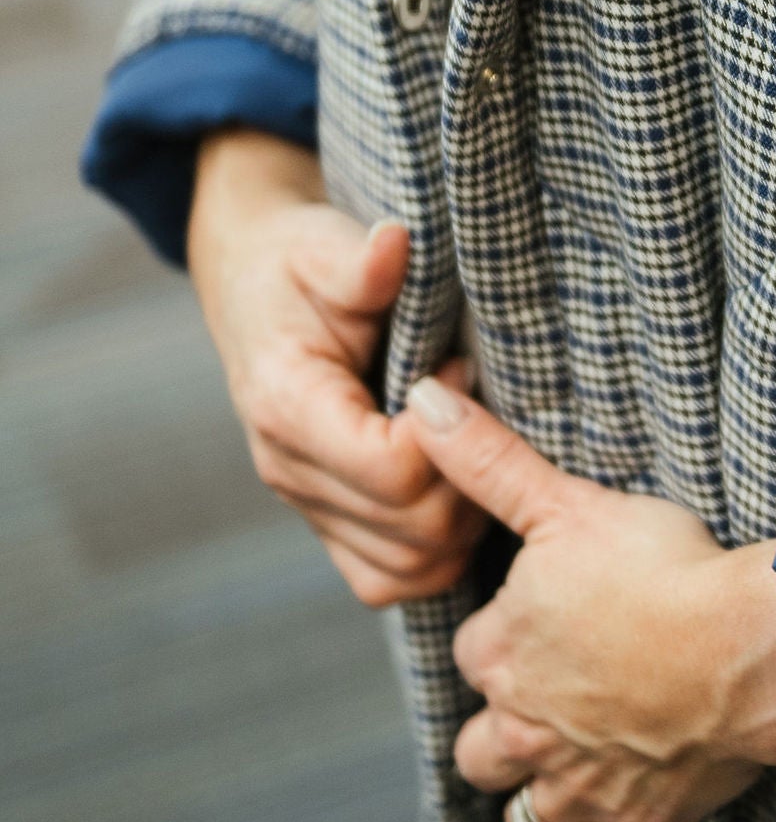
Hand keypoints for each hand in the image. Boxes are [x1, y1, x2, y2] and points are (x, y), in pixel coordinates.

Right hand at [188, 128, 484, 606]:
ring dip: (461, 518)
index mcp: (287, 407)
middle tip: (477, 409)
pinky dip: (437, 552)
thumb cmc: (297, 263)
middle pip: (412, 529)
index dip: (448, 432)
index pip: (391, 468)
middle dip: (467, 476)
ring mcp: (305, 504)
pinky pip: (390, 577)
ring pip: (408, 568)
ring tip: (470, 447)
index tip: (458, 368)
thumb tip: (393, 243)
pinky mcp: (326, 522)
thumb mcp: (325, 246)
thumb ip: (360, 261)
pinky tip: (456, 489)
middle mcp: (288, 471)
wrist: (252, 286)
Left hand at [405, 376, 775, 821]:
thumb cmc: (666, 568)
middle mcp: (528, 727)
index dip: (499, 637)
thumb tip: (417, 403)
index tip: (527, 624)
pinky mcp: (641, 820)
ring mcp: (582, 783)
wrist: (752, 644)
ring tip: (546, 798)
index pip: (474, 650)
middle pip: (481, 748)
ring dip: (533, 809)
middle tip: (529, 716)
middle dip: (498, 734)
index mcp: (504, 651)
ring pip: (527, 818)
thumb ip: (487, 459)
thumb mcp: (567, 504)